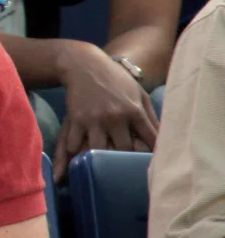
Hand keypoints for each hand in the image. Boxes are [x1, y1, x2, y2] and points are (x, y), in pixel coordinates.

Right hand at [53, 42, 157, 179]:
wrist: (84, 65)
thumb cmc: (115, 80)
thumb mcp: (138, 94)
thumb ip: (150, 116)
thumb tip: (163, 139)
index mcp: (134, 110)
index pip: (149, 139)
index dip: (152, 154)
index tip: (151, 165)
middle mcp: (115, 116)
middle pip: (124, 150)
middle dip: (124, 162)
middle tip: (124, 172)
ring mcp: (94, 119)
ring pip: (98, 151)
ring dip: (99, 162)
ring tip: (99, 172)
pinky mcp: (76, 119)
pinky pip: (75, 145)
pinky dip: (75, 156)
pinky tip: (75, 164)